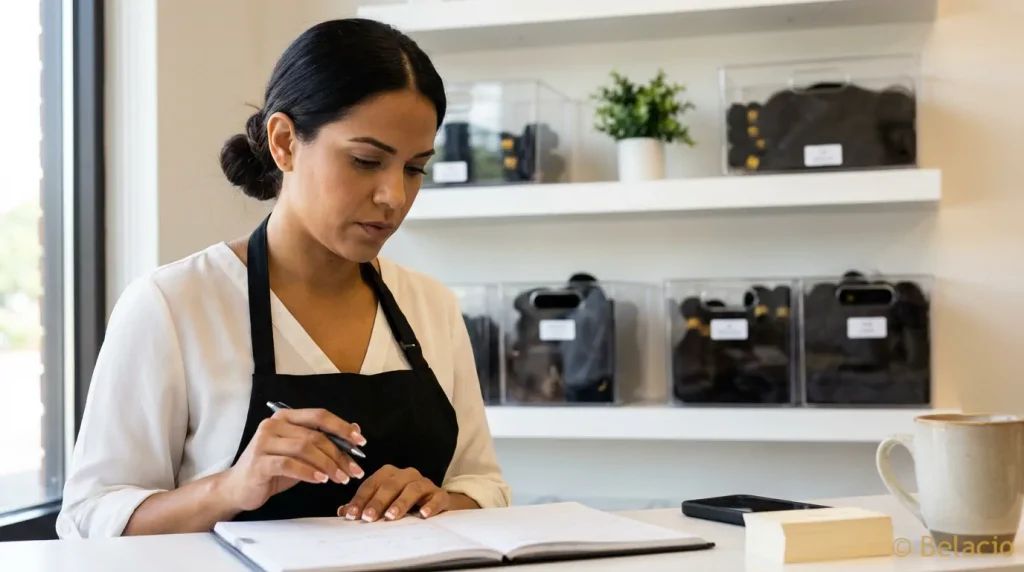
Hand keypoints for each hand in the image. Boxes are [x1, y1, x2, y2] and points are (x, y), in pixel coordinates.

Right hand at [219, 408, 367, 511]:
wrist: (238, 488)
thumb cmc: (272, 469)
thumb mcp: (301, 453)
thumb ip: (323, 440)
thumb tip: (355, 429)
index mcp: (286, 417)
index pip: (319, 415)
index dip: (342, 427)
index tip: (361, 442)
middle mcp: (273, 425)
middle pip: (315, 435)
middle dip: (339, 454)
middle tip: (354, 470)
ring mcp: (264, 442)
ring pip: (305, 448)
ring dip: (328, 465)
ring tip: (341, 479)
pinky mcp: (259, 462)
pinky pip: (290, 464)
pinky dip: (309, 472)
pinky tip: (321, 481)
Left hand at [339, 465, 447, 521]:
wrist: (437, 502)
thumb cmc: (405, 501)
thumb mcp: (384, 502)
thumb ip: (365, 505)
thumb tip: (343, 511)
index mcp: (390, 474)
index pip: (372, 484)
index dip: (360, 499)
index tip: (351, 515)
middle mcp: (407, 475)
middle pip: (390, 485)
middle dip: (377, 501)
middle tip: (368, 517)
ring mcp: (425, 483)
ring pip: (412, 489)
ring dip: (400, 503)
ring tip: (391, 516)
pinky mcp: (440, 494)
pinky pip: (436, 497)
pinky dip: (430, 505)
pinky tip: (423, 515)